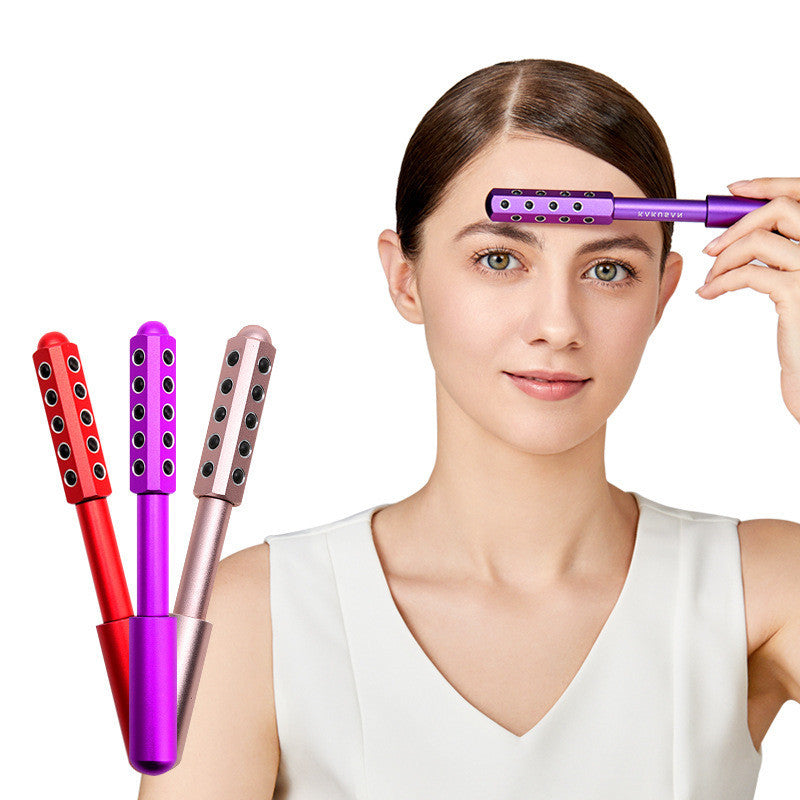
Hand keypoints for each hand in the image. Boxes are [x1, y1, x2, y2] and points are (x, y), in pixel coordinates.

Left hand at [697, 177, 799, 422]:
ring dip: (724, 256)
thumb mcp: (796, 280)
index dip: (769, 185)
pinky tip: (709, 293)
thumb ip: (782, 248)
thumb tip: (741, 222)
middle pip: (783, 207)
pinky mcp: (798, 293)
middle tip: (711, 248)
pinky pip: (748, 272)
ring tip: (711, 278)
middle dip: (737, 222)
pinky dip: (720, 281)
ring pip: (760, 238)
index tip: (732, 190)